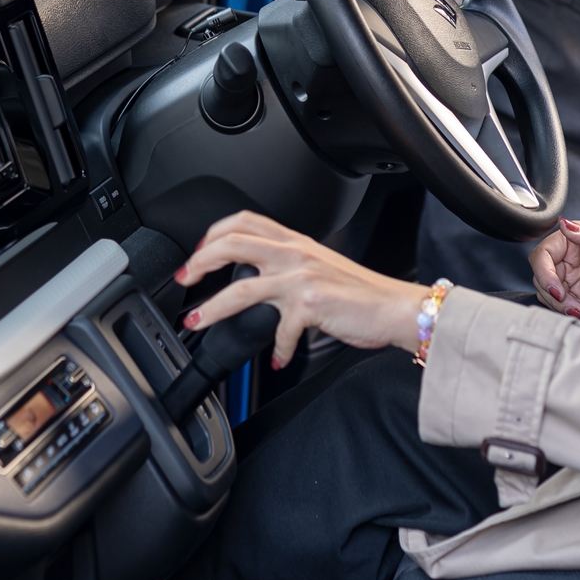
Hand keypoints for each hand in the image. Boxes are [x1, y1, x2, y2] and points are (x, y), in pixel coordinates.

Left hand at [176, 211, 425, 367]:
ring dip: (212, 307)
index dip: (213, 233)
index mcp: (294, 241)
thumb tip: (256, 272)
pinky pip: (279, 330)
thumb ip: (288, 262)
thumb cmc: (360, 292)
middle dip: (199, 261)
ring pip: (241, 288)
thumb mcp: (318, 265)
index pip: (243, 221)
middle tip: (184, 279)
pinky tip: (276, 359)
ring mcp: (301, 278)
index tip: (198, 251)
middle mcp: (295, 253)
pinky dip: (275, 349)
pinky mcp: (310, 306)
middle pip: (232, 244)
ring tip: (196, 321)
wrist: (395, 307)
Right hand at [530, 218, 579, 317]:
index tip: (557, 290)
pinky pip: (565, 304)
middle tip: (573, 306)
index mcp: (574, 239)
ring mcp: (575, 276)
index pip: (543, 255)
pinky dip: (571, 312)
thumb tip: (565, 225)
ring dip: (562, 307)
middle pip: (543, 277)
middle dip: (553, 295)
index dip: (544, 273)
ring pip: (551, 293)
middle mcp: (570, 257)